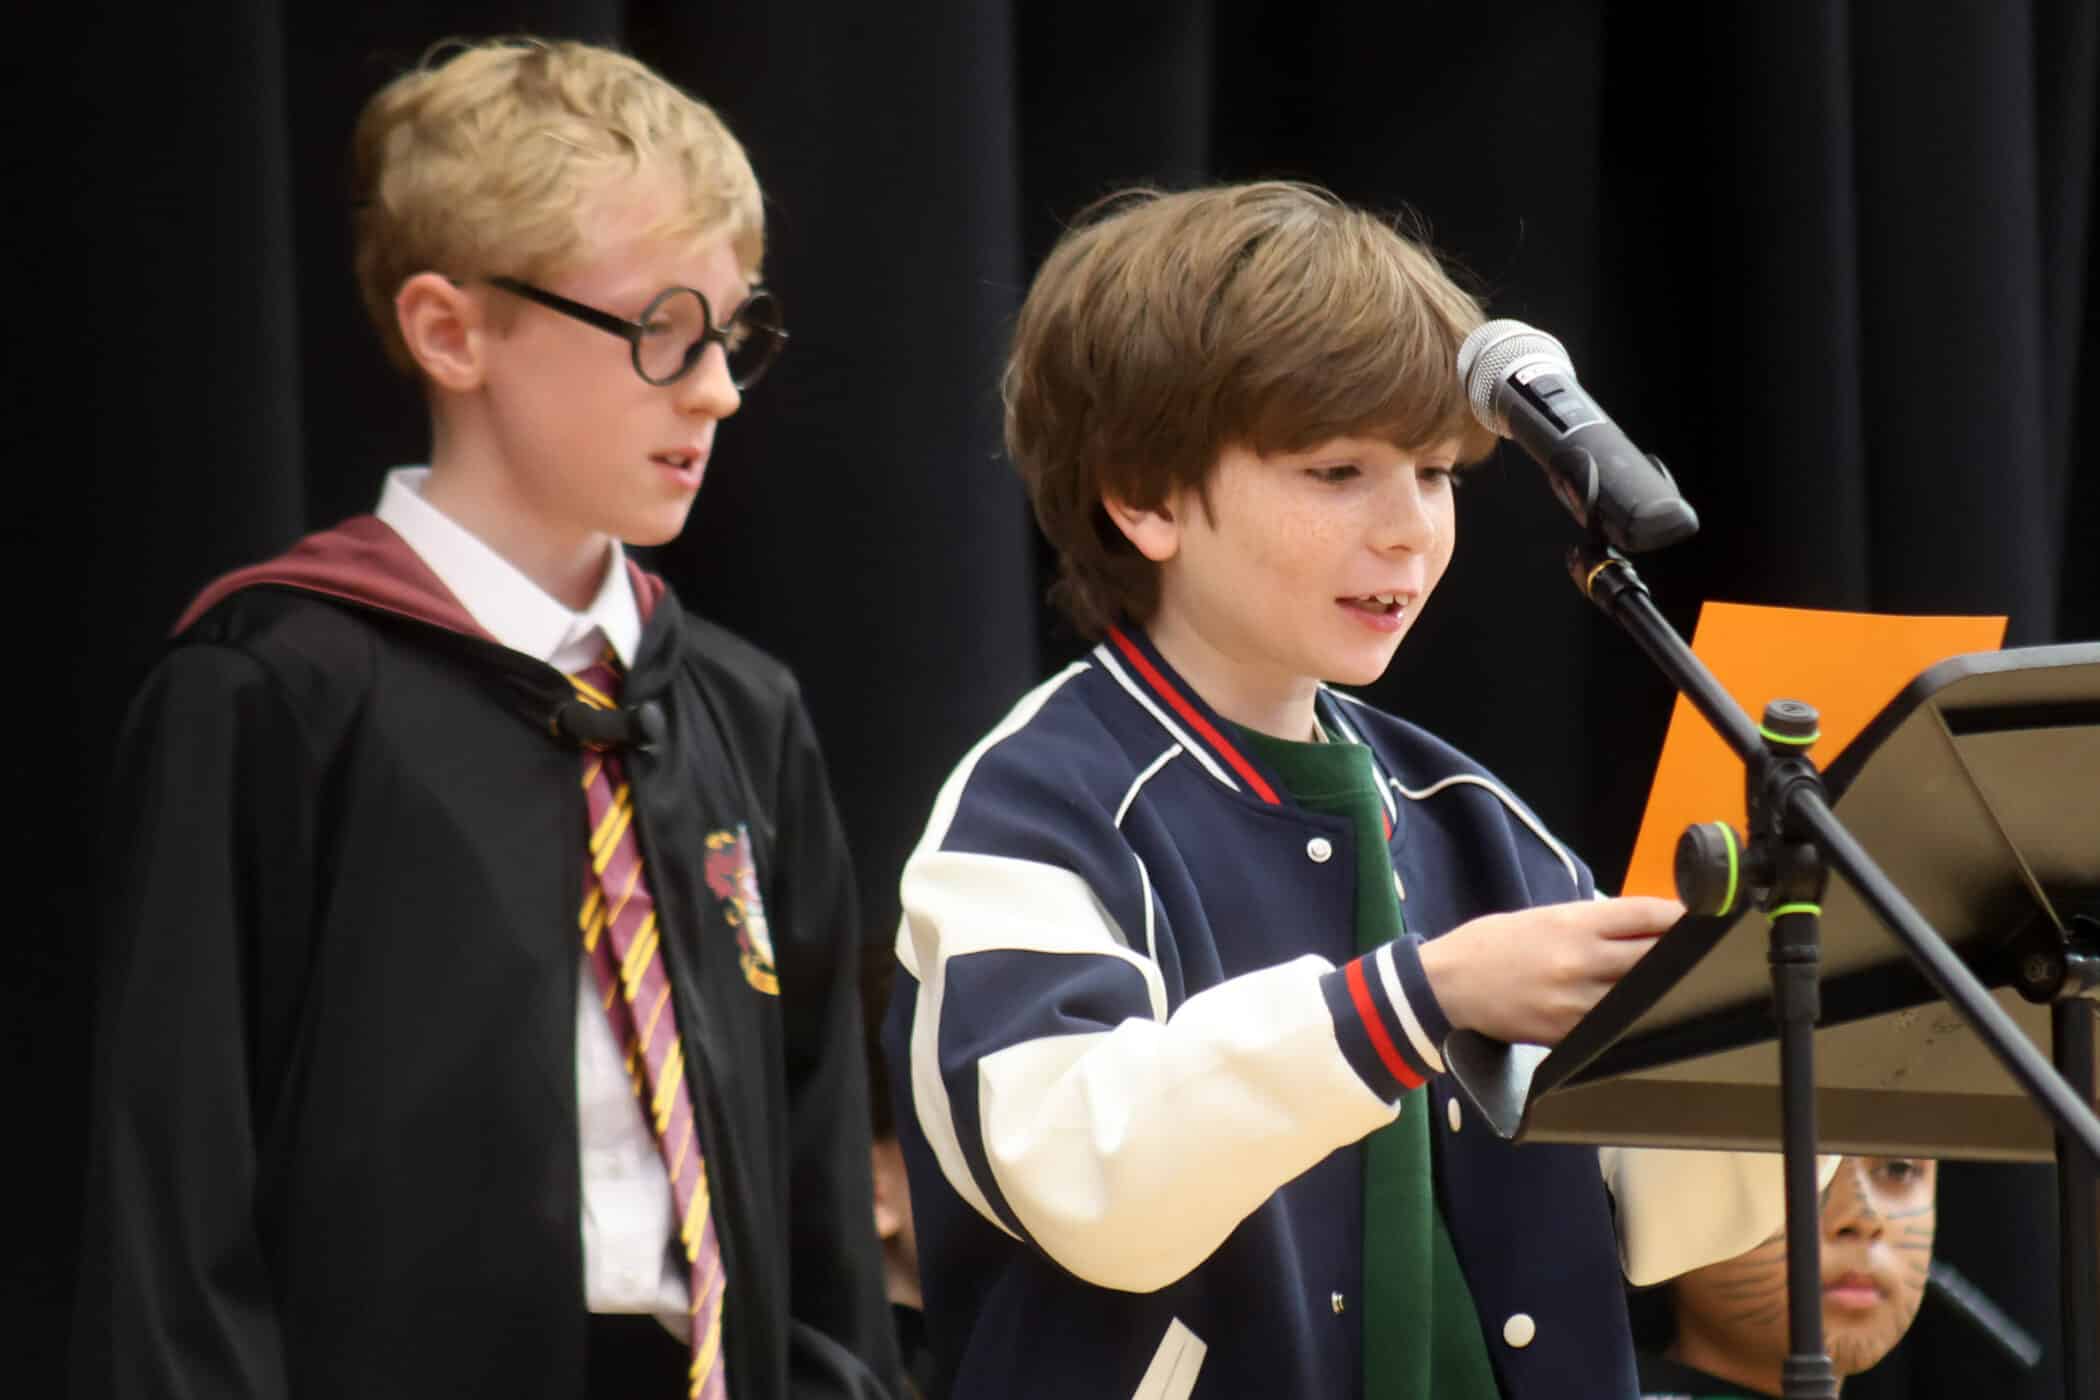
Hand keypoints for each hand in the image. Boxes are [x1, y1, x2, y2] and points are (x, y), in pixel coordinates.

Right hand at [1417, 896, 1680, 1046]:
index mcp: (1574, 923)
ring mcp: (1575, 1003)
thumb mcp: (1544, 916)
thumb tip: (1649, 927)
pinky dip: (1629, 1019)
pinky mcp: (1567, 1035)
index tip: (1700, 920)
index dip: (1682, 917)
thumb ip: (1595, 923)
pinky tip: (1635, 1015)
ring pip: (1640, 998)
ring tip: (1673, 989)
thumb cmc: (1495, 944)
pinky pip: (1614, 1027)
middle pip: (1654, 958)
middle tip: (1698, 955)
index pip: (1648, 916)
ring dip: (1660, 992)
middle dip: (1679, 955)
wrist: (1447, 984)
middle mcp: (1579, 961)